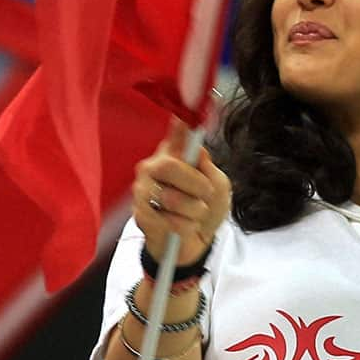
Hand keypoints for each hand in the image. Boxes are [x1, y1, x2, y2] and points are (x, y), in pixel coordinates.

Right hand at [131, 116, 230, 265]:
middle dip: (195, 183)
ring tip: (195, 214)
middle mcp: (154, 167)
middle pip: (169, 166)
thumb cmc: (206, 209)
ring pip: (171, 198)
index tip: (184, 116)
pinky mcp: (140, 214)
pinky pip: (167, 220)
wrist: (195, 243)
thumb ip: (209, 168)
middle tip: (206, 193)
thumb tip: (198, 150)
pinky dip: (184, 227)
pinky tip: (182, 226)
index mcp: (175, 154)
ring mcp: (143, 190)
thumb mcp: (218, 187)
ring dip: (194, 211)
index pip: (175, 134)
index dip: (179, 125)